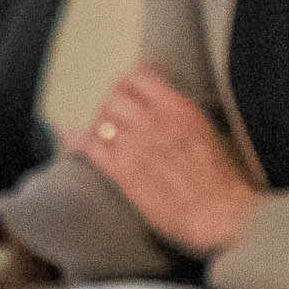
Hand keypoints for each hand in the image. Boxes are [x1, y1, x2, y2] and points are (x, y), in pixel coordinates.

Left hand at [74, 66, 259, 258]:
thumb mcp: (203, 129)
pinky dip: (78, 140)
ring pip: (101, 119)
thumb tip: (157, 106)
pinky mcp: (123, 171)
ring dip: (98, 122)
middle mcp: (153, 120)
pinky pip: (91, 146)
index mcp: (177, 107)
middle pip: (115, 96)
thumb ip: (177, 113)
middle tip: (110, 114)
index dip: (128, 82)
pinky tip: (71, 138)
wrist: (217, 212)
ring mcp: (136, 145)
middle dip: (110, 103)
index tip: (125, 89)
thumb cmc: (218, 175)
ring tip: (100, 131)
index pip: (140, 77)